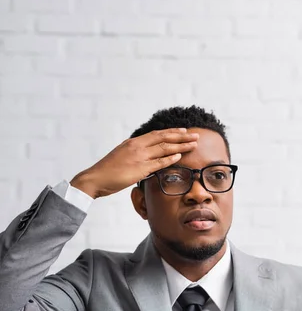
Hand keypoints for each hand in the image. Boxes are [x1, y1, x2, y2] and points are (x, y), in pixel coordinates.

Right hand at [70, 128, 198, 198]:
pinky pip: (158, 162)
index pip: (156, 134)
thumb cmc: (108, 171)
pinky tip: (180, 156)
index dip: (172, 133)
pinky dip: (170, 159)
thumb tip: (145, 158)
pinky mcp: (139, 168)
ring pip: (164, 148)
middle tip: (196, 135)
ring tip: (194, 144)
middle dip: (182, 136)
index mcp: (133, 142)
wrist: (96, 178)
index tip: (184, 132)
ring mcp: (139, 156)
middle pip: (164, 138)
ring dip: (181, 146)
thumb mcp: (122, 157)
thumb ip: (134, 155)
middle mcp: (137, 146)